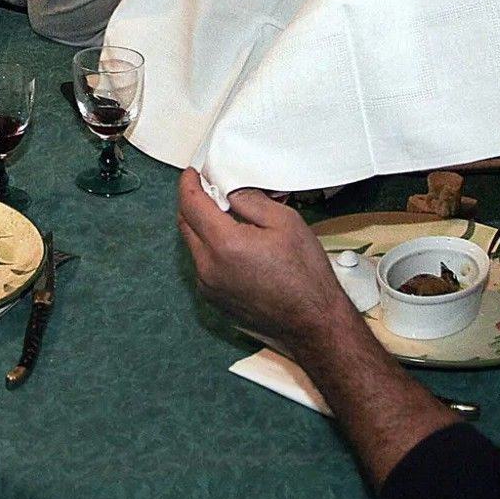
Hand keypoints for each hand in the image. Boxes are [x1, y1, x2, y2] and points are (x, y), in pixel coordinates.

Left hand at [177, 169, 357, 350]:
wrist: (314, 323)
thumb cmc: (306, 276)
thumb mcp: (286, 222)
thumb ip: (251, 200)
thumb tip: (230, 191)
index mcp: (224, 245)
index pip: (191, 204)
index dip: (188, 184)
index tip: (191, 174)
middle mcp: (209, 268)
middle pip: (185, 224)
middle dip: (192, 203)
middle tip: (209, 190)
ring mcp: (209, 287)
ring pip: (193, 246)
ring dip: (201, 228)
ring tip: (226, 218)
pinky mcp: (214, 300)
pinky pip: (202, 267)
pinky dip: (209, 250)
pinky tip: (233, 246)